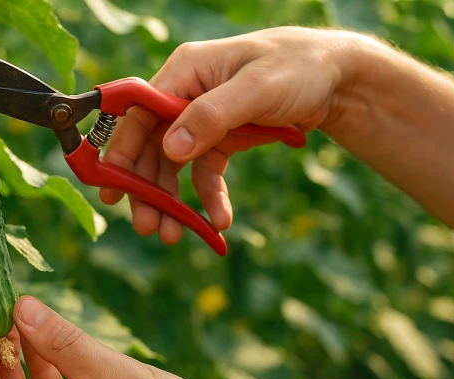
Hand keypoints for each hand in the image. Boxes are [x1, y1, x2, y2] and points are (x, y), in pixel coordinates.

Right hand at [101, 26, 365, 242]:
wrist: (341, 79)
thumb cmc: (299, 67)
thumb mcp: (256, 89)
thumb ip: (210, 117)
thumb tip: (170, 150)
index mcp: (184, 72)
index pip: (138, 116)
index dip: (121, 154)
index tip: (112, 192)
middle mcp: (186, 95)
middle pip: (151, 147)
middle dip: (147, 189)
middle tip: (147, 226)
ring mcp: (202, 118)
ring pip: (174, 166)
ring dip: (172, 201)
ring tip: (173, 235)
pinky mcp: (222, 137)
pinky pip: (206, 172)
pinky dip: (209, 198)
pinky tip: (218, 221)